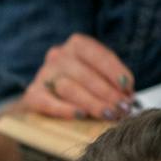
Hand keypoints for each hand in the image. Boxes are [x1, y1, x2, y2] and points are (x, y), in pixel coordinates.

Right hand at [18, 33, 134, 121]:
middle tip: (122, 108)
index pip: (98, 55)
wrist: (48, 98)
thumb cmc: (82, 86)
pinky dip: (65, 109)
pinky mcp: (32, 95)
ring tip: (108, 115)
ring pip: (68, 88)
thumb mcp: (99, 76)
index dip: (114, 71)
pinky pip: (48, 102)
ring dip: (92, 103)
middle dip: (107, 93)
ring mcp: (43, 75)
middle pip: (85, 74)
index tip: (127, 87)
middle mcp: (58, 56)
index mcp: (77, 45)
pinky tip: (81, 115)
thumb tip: (128, 98)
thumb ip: (112, 83)